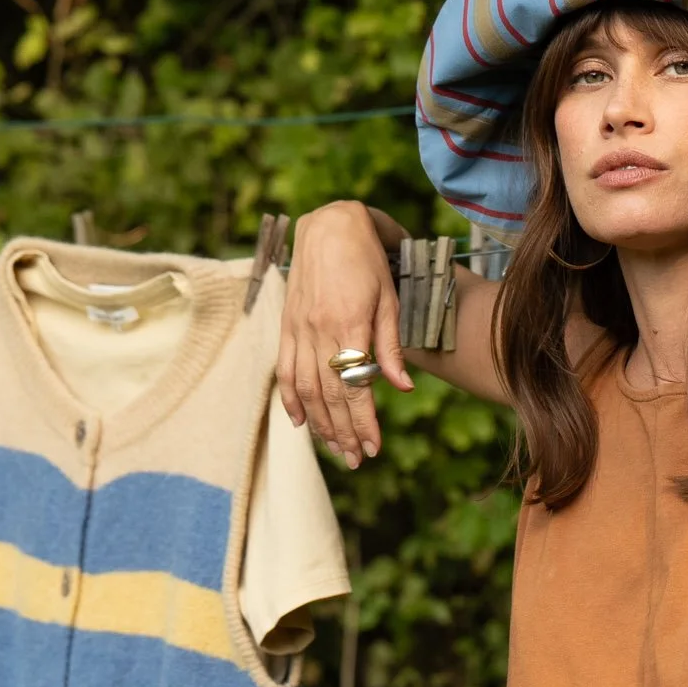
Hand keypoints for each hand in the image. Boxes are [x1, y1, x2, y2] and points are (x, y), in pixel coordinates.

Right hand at [276, 201, 413, 466]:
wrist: (329, 227)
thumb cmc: (368, 261)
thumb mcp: (389, 301)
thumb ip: (391, 347)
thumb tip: (402, 389)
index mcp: (349, 324)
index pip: (355, 387)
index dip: (364, 422)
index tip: (374, 447)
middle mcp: (319, 331)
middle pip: (330, 395)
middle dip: (344, 432)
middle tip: (357, 459)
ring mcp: (299, 330)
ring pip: (307, 389)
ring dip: (321, 424)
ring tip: (336, 449)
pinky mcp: (287, 326)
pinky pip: (285, 370)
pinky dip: (291, 399)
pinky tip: (300, 422)